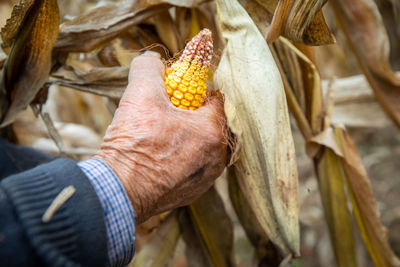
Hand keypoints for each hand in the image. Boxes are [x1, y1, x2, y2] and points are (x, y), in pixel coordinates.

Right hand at [95, 51, 226, 223]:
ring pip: (202, 146)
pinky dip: (181, 157)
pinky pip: (193, 165)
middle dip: (191, 115)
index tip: (178, 92)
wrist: (119, 191)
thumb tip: (152, 59)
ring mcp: (206, 178)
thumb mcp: (140, 93)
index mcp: (213, 131)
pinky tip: (160, 155)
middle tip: (168, 112)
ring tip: (161, 134)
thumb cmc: (134, 142)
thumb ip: (149, 67)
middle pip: (209, 124)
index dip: (196, 91)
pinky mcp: (193, 192)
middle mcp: (217, 157)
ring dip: (186, 137)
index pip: (214, 99)